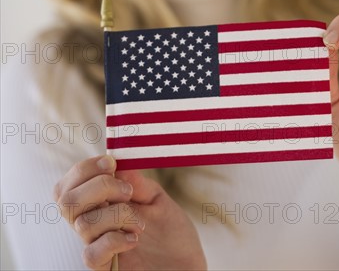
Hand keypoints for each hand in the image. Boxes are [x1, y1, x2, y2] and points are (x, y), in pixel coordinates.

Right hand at [54, 155, 206, 270]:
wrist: (186, 267)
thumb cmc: (172, 235)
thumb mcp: (158, 200)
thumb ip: (138, 183)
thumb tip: (118, 164)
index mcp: (102, 204)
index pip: (70, 185)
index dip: (84, 170)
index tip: (111, 164)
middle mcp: (94, 224)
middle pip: (66, 201)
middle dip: (98, 187)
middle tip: (127, 192)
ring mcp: (98, 247)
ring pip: (83, 224)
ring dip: (117, 215)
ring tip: (140, 222)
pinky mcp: (105, 269)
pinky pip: (91, 254)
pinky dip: (114, 240)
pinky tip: (133, 240)